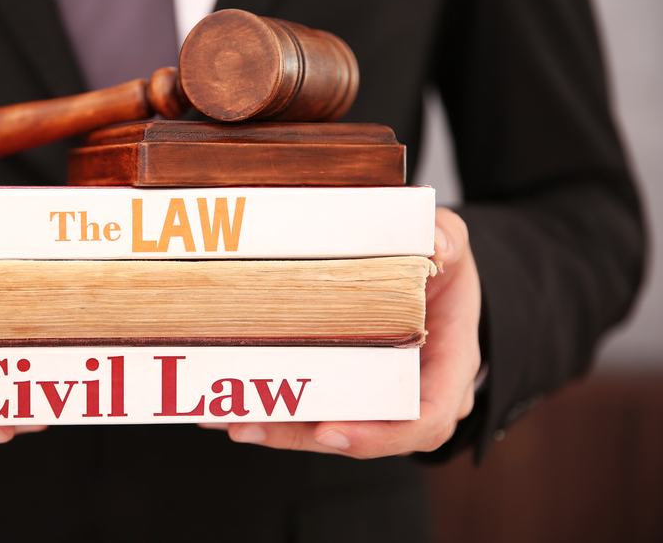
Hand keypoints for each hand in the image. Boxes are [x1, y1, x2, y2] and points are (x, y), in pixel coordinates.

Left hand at [202, 207, 481, 456]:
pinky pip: (311, 409)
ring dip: (274, 428)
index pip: (424, 419)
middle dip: (300, 436)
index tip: (330, 430)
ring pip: (326, 428)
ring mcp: (377, 396)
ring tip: (224, 417)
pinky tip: (225, 403)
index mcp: (449, 366)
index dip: (378, 435)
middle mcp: (415, 393)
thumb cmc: (442, 263)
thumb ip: (445, 237)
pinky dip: (271, 409)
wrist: (431, 270)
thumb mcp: (449, 239)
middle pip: (360, 434)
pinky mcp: (347, 388)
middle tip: (249, 424)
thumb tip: (438, 247)